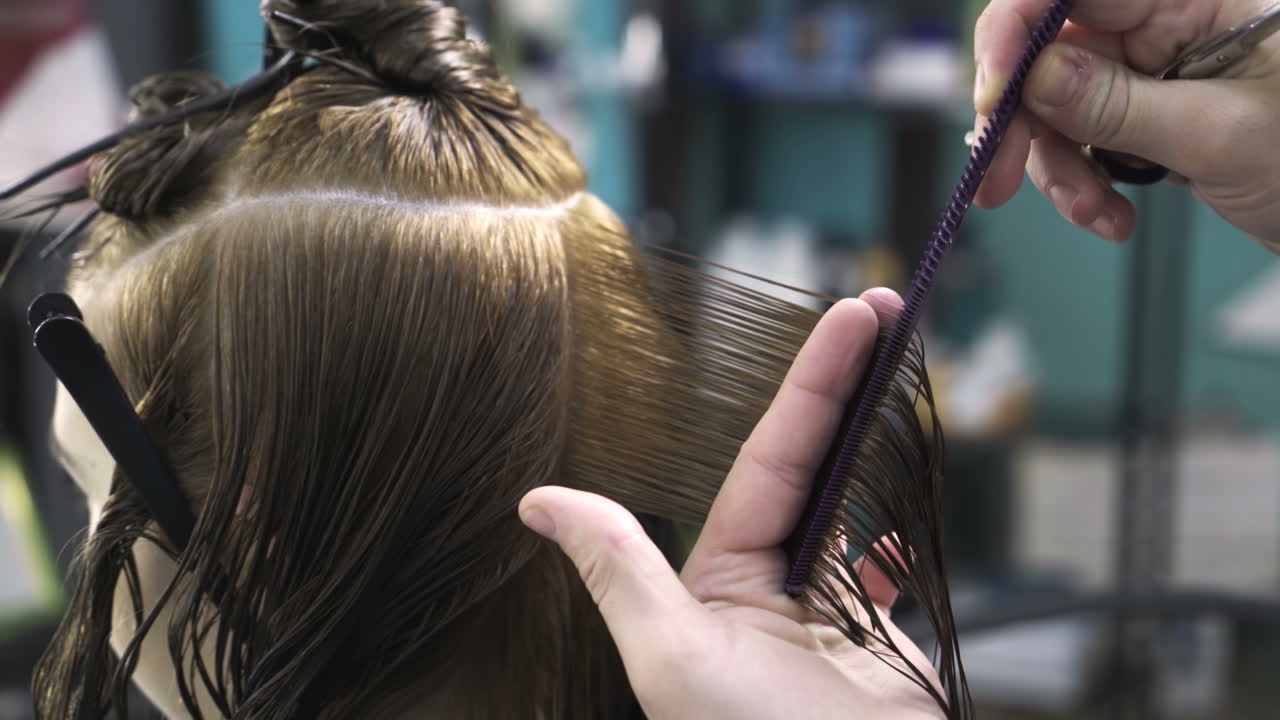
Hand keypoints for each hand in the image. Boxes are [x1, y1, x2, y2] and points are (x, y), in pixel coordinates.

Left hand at [518, 289, 943, 718]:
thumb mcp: (675, 659)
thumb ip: (620, 571)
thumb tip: (537, 500)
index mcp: (723, 578)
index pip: (774, 458)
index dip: (816, 383)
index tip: (857, 316)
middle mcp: (770, 589)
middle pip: (817, 465)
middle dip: (850, 388)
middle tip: (886, 310)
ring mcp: (829, 616)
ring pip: (852, 509)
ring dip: (873, 446)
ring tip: (901, 376)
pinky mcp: (882, 648)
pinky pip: (886, 580)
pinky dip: (894, 547)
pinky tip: (896, 535)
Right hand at [973, 0, 1279, 251]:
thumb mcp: (1218, 134)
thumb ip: (1116, 105)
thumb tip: (1030, 79)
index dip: (1014, 32)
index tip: (993, 97)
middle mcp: (1167, 17)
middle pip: (1049, 48)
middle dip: (1019, 118)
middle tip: (997, 178)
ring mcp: (1155, 66)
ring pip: (1055, 104)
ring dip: (1056, 168)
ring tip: (1093, 212)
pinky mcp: (1147, 110)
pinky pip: (1082, 138)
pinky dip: (1083, 182)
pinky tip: (1111, 215)